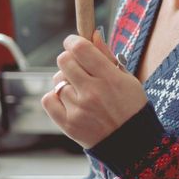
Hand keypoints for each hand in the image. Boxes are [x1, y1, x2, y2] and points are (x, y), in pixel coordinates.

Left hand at [43, 31, 148, 147]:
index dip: (73, 41)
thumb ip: (107, 56)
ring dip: (65, 81)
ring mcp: (78, 109)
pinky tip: (68, 100)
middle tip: (77, 66)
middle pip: (64, 61)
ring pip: (57, 80)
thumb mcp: (127, 79)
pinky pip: (48, 99)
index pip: (81, 48)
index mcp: (109, 78)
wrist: (131, 143)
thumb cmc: (131, 108)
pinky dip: (54, 97)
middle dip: (69, 59)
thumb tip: (93, 34)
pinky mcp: (67, 123)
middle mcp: (92, 92)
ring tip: (79, 90)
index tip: (74, 42)